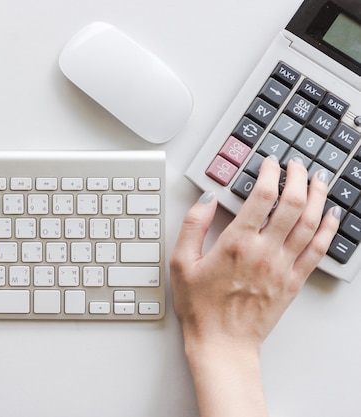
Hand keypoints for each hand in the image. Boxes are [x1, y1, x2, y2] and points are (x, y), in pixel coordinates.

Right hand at [170, 156, 339, 415]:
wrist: (222, 343)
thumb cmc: (200, 307)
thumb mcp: (180, 263)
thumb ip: (192, 226)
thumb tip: (207, 200)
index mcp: (237, 243)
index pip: (262, 196)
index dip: (269, 173)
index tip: (269, 163)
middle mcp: (265, 252)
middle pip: (293, 203)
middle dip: (298, 177)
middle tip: (297, 165)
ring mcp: (283, 267)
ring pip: (311, 222)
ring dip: (318, 196)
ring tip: (320, 180)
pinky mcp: (293, 282)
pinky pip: (319, 250)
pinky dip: (329, 229)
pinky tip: (331, 215)